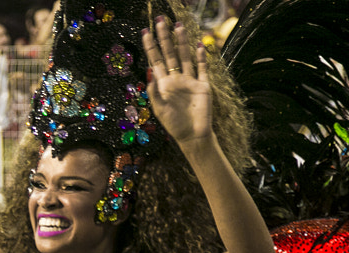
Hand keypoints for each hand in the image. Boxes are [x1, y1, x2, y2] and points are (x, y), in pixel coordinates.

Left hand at [142, 16, 211, 146]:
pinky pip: (202, 68)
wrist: (194, 136)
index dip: (151, 46)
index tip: (145, 31)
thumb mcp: (160, 109)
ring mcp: (190, 81)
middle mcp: (176, 79)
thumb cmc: (174, 125)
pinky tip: (199, 45)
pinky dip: (201, 57)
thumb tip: (149, 72)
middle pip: (169, 54)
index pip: (155, 60)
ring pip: (185, 57)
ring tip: (178, 25)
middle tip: (161, 20)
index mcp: (163, 84)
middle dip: (165, 37)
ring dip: (182, 42)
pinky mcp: (203, 86)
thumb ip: (154, 91)